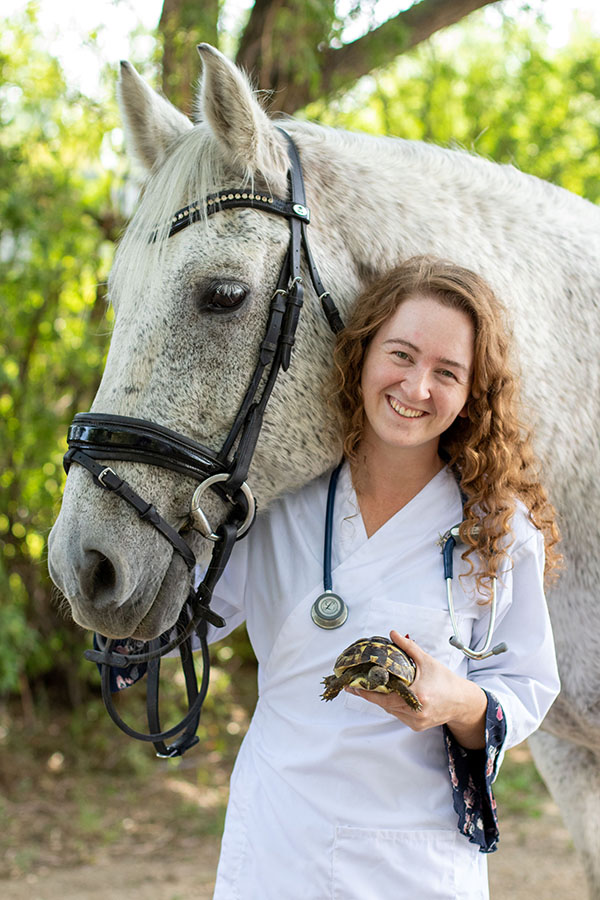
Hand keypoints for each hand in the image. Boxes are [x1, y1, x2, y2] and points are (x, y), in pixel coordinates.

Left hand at [344, 630, 486, 748]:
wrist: (462, 702)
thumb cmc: (446, 681)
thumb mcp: (427, 661)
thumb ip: (408, 647)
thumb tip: (393, 633)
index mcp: (418, 695)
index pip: (385, 696)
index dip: (368, 692)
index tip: (354, 686)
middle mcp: (416, 711)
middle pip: (385, 704)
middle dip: (370, 694)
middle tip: (355, 686)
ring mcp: (416, 721)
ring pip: (391, 711)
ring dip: (382, 700)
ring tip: (371, 687)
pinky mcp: (417, 726)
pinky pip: (398, 715)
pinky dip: (393, 706)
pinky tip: (391, 696)